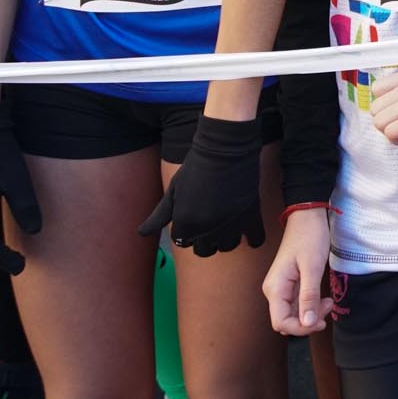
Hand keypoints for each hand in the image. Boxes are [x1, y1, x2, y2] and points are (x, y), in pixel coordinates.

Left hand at [138, 114, 264, 256]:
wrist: (225, 148)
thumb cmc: (196, 167)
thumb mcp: (174, 191)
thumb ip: (159, 216)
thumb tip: (141, 233)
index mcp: (186, 223)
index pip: (184, 243)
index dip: (187, 232)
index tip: (193, 219)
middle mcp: (208, 229)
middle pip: (205, 250)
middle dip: (205, 240)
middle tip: (209, 223)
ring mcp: (231, 224)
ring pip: (228, 247)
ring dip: (225, 240)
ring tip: (227, 225)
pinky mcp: (251, 216)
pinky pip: (255, 240)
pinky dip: (252, 240)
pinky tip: (247, 232)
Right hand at [263, 207, 333, 335]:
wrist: (308, 216)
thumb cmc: (310, 237)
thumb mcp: (312, 267)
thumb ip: (309, 296)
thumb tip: (307, 324)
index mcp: (275, 288)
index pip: (281, 323)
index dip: (301, 328)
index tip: (321, 320)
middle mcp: (275, 291)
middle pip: (287, 321)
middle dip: (308, 321)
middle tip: (328, 307)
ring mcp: (282, 288)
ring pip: (295, 314)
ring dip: (312, 314)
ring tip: (328, 301)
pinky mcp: (291, 284)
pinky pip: (299, 303)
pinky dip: (311, 305)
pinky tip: (324, 298)